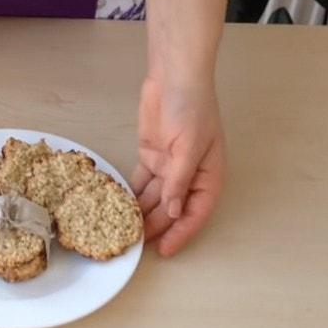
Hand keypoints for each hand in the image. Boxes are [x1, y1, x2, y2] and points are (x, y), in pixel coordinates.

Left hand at [130, 77, 224, 256]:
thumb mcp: (190, 146)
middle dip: (157, 227)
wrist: (173, 76)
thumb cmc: (191, 108)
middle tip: (137, 245)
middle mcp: (189, 175)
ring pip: (155, 198)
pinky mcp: (151, 156)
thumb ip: (180, 180)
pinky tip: (120, 208)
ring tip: (125, 231)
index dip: (182, 233)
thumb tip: (174, 212)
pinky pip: (141, 182)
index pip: (195, 211)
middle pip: (172, 208)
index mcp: (208, 175)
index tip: (166, 250)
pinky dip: (132, 194)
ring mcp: (168, 166)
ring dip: (143, 214)